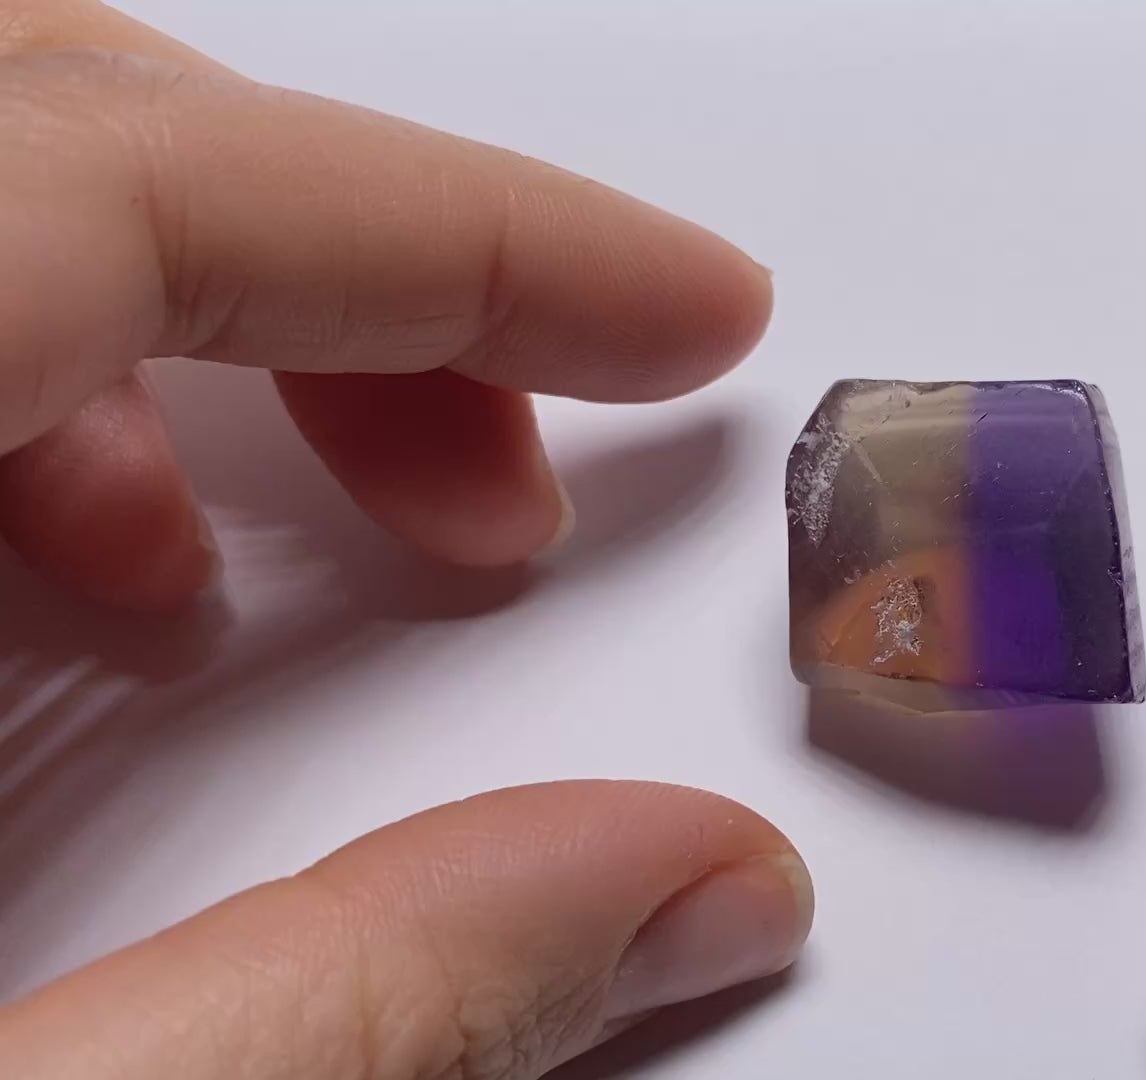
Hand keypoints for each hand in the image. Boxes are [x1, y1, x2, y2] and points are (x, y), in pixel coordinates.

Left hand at [0, 5, 809, 1078]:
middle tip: (535, 462)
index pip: (128, 175)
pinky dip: (45, 407)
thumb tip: (689, 882)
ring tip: (365, 548)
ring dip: (209, 334)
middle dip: (368, 271)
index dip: (464, 232)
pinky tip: (112, 603)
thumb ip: (361, 1002)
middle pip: (57, 127)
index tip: (682, 316)